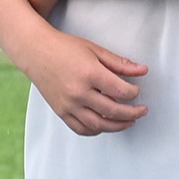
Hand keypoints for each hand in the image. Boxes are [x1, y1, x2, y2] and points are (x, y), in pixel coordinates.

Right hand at [23, 27, 149, 134]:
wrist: (36, 52)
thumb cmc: (63, 48)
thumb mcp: (95, 50)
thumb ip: (119, 63)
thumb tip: (142, 70)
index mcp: (90, 74)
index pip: (121, 91)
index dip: (134, 93)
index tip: (136, 90)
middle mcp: (79, 92)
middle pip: (113, 111)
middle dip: (132, 113)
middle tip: (141, 111)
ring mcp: (69, 104)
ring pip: (99, 125)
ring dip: (118, 126)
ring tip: (128, 122)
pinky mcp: (61, 111)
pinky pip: (81, 129)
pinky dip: (96, 130)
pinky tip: (105, 125)